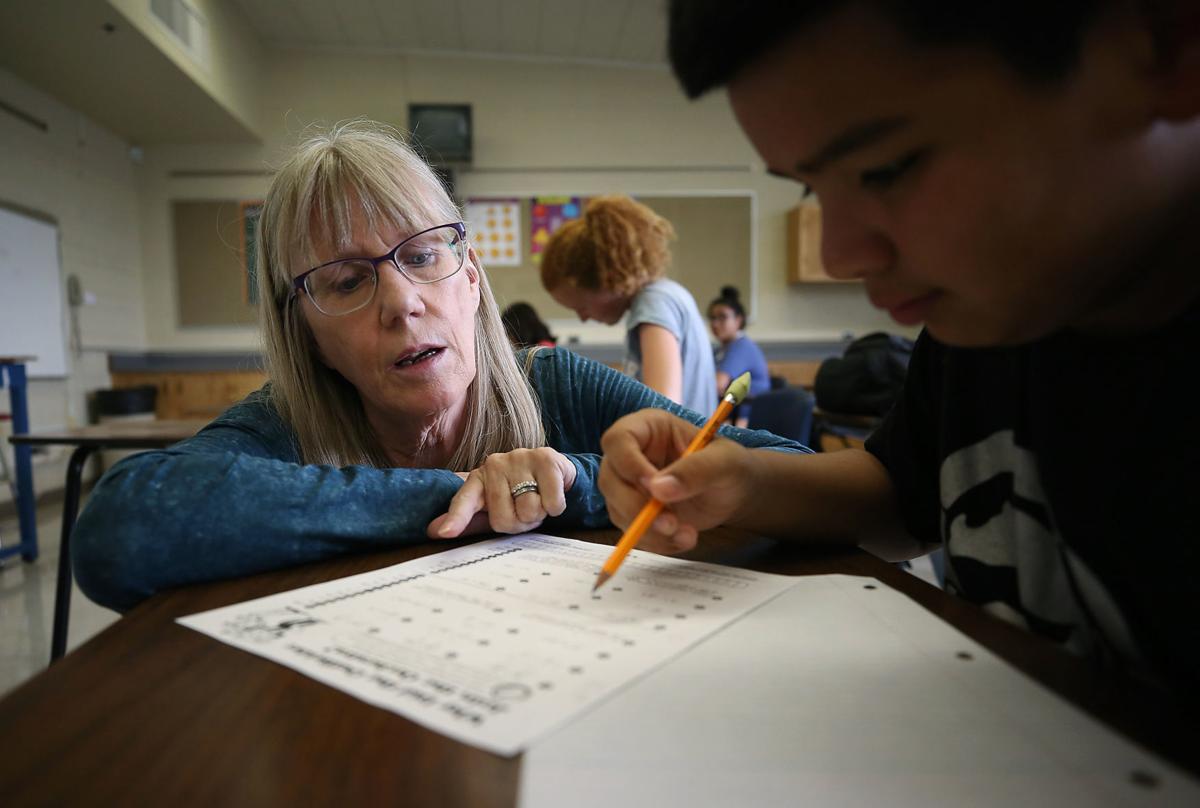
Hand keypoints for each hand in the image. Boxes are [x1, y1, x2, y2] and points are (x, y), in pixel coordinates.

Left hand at [428, 447, 577, 538]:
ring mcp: (520, 458)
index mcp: (478, 479)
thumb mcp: (495, 508)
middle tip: (524, 511)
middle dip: (519, 523)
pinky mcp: (545, 458)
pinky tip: (552, 494)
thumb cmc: (521, 494)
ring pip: (529, 510)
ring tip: (538, 500)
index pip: (464, 500)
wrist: (556, 473)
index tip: (446, 533)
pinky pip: (551, 501)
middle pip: (503, 518)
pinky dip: (556, 506)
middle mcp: (494, 464)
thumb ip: (468, 521)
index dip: (456, 518)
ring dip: (539, 514)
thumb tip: (433, 532)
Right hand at [599, 409, 758, 553]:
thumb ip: (696, 470)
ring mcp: (629, 485)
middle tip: (669, 523)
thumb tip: (659, 489)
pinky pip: (630, 530)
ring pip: (617, 509)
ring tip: (687, 535)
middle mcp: (632, 454)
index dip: (628, 464)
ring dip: (648, 530)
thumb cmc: (730, 466)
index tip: (655, 487)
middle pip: (609, 479)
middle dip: (635, 507)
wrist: (734, 493)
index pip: (618, 440)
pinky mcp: (634, 512)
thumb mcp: (724, 462)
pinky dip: (655, 542)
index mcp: (648, 428)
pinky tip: (684, 540)